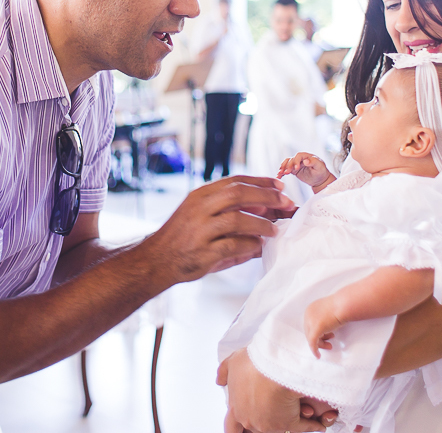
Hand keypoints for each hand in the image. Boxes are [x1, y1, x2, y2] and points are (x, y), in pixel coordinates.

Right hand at [143, 176, 294, 284]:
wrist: (155, 260)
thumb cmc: (183, 237)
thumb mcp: (200, 214)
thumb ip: (229, 210)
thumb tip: (267, 212)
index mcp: (200, 195)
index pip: (234, 181)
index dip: (260, 182)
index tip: (280, 186)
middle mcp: (199, 208)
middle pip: (238, 194)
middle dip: (266, 197)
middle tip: (286, 203)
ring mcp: (200, 230)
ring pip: (238, 220)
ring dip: (261, 224)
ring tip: (275, 230)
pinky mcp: (203, 252)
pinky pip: (233, 246)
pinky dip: (249, 245)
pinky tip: (259, 247)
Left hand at [217, 349, 330, 432]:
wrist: (276, 365)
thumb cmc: (255, 362)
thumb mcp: (233, 361)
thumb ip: (224, 372)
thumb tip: (220, 381)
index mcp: (236, 408)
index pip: (232, 427)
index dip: (238, 427)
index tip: (243, 427)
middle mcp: (251, 420)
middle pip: (253, 430)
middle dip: (263, 423)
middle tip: (272, 413)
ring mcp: (270, 425)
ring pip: (278, 428)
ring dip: (288, 418)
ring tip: (299, 406)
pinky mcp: (289, 425)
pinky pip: (303, 427)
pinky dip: (312, 423)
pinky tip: (318, 421)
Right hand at [277, 152, 331, 187]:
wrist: (320, 179)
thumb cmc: (321, 171)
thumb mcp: (320, 166)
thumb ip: (313, 162)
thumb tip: (306, 161)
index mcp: (306, 156)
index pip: (298, 156)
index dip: (296, 161)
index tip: (296, 168)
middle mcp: (300, 159)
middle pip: (291, 160)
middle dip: (288, 166)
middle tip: (287, 172)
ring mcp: (296, 164)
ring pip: (287, 163)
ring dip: (283, 168)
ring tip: (280, 173)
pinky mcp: (294, 170)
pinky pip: (286, 170)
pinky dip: (282, 172)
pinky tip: (279, 176)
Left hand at [303, 296, 342, 357]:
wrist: (344, 304)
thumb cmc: (341, 306)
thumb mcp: (329, 312)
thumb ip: (324, 319)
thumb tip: (325, 329)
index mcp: (310, 309)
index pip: (310, 325)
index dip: (318, 332)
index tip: (328, 336)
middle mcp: (308, 315)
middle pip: (310, 332)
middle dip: (320, 339)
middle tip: (329, 344)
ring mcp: (310, 322)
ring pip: (311, 338)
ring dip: (320, 344)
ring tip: (330, 346)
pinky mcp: (315, 329)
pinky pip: (312, 343)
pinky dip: (314, 350)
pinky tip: (318, 356)